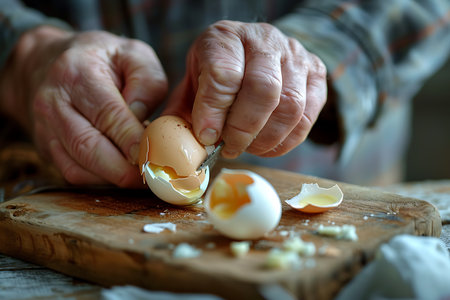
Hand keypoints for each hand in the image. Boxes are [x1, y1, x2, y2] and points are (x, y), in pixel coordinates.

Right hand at [0, 26, 167, 186]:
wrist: (46, 62)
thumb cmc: (100, 59)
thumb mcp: (133, 54)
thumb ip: (147, 82)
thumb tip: (144, 120)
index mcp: (78, 74)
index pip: (107, 114)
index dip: (131, 139)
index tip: (153, 155)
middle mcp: (54, 103)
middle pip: (87, 147)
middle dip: (123, 169)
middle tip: (152, 175)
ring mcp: (45, 128)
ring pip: (78, 166)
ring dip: (113, 178)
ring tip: (142, 175)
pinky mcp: (46, 147)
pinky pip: (72, 173)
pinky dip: (100, 180)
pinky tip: (121, 172)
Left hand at [164, 20, 326, 157]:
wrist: (252, 51)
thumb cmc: (218, 72)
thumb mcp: (193, 83)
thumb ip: (185, 110)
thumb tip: (180, 146)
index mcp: (225, 37)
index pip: (224, 74)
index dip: (214, 112)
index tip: (206, 137)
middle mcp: (264, 40)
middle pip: (263, 89)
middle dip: (243, 129)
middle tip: (229, 148)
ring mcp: (295, 55)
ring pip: (290, 105)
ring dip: (266, 138)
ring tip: (247, 148)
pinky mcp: (315, 74)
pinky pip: (308, 115)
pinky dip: (288, 140)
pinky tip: (268, 146)